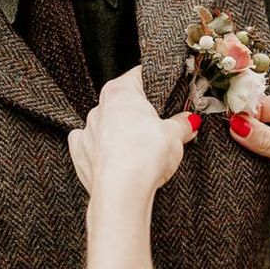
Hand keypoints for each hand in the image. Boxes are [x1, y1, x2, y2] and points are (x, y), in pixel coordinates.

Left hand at [68, 66, 199, 201]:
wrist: (121, 192)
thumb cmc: (145, 156)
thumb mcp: (175, 136)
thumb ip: (182, 125)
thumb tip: (189, 121)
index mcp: (120, 92)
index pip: (138, 76)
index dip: (154, 84)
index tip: (165, 94)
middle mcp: (99, 108)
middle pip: (123, 103)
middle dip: (140, 114)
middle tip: (160, 129)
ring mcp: (87, 132)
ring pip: (106, 125)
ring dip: (122, 134)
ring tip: (141, 151)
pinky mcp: (81, 156)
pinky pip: (91, 147)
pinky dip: (103, 151)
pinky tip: (116, 160)